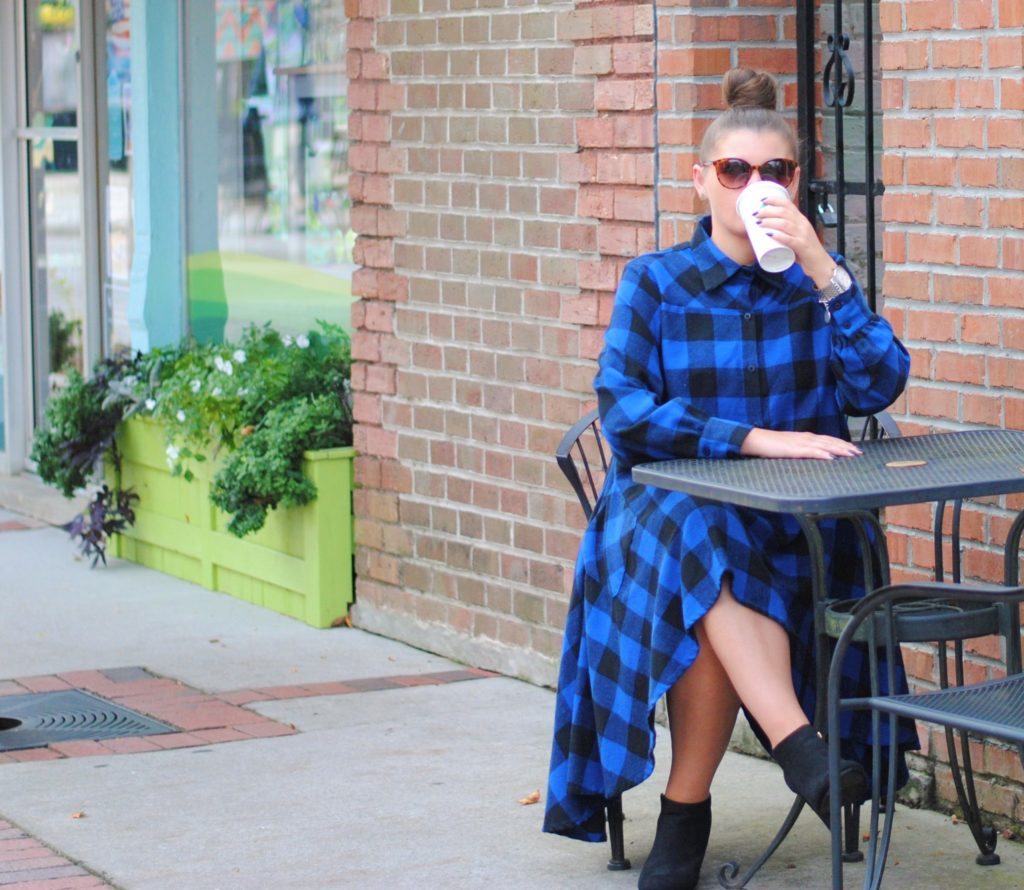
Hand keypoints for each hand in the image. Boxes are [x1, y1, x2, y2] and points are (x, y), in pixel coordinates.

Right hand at [740, 428, 862, 460]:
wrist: (756, 439)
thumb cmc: (771, 445)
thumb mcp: (789, 447)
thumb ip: (801, 450)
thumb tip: (812, 456)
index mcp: (805, 437)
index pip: (828, 439)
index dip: (842, 443)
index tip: (854, 448)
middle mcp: (806, 438)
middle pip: (830, 441)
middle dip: (846, 446)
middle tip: (859, 452)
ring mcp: (801, 442)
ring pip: (825, 445)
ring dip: (840, 449)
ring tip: (852, 454)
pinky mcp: (794, 449)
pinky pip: (812, 451)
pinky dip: (823, 453)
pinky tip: (831, 457)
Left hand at [753, 197, 835, 287]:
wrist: (819, 263)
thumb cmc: (805, 250)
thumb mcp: (797, 235)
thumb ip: (786, 231)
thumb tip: (766, 230)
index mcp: (801, 220)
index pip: (788, 204)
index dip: (775, 200)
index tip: (762, 200)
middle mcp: (802, 224)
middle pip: (784, 212)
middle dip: (768, 211)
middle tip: (756, 214)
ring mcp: (803, 235)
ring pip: (785, 224)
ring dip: (770, 221)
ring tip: (758, 223)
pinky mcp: (802, 246)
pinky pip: (789, 239)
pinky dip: (778, 236)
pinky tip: (769, 235)